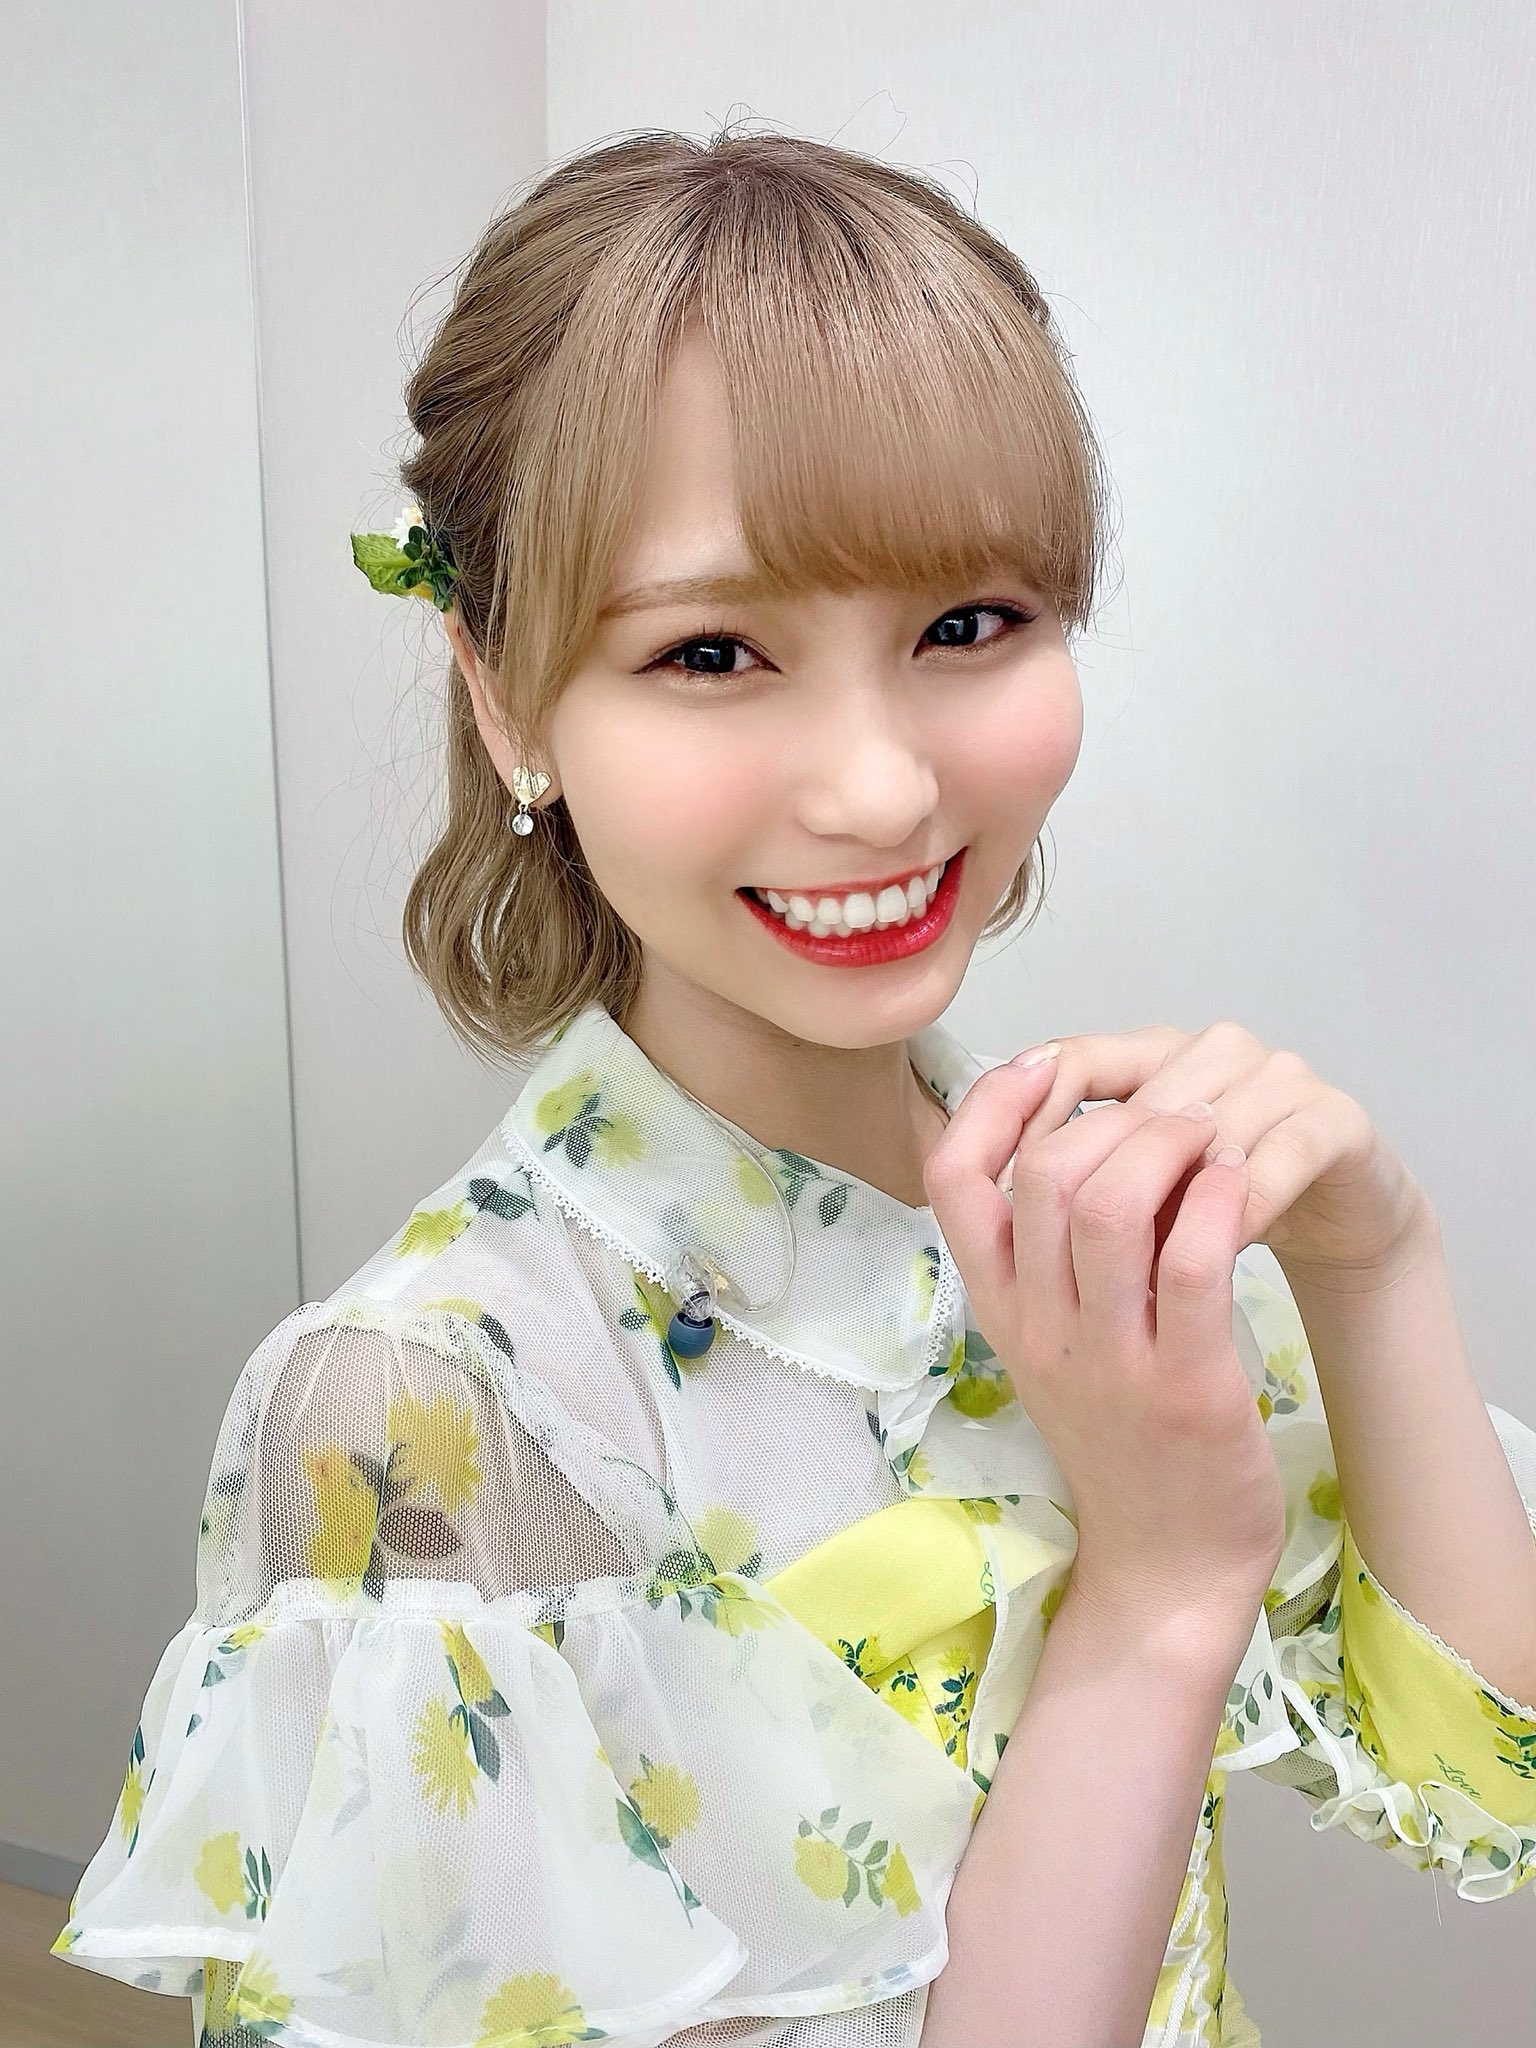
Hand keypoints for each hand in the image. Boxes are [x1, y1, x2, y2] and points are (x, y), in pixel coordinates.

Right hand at [923, 1053, 1286, 1614]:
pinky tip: (1240, 1180)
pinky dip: (1216, 1201)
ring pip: (1109, 1205)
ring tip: (1208, 1127)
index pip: (953, 1179)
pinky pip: (1193, 1264)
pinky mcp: (1187, 1386)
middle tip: (1165, 1095)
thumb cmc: (1117, 1438)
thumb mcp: (1049, 1344)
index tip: (1052, 1066)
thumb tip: (1064, 1138)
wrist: (1167, 1566)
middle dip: (1103, 1111)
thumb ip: (1042, 1256)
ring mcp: (1109, 1359)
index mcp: (1000, 1308)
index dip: (994, 1103)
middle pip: (1038, 1174)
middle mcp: (1039, 1327)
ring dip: (1165, 1143)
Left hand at [1006, 1021, 1432, 1283]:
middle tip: (1078, 1262)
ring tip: (1143, 1271)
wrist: (1337, 1227)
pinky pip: (1279, 1155)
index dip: (1025, 1120)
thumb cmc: (1217, 1210)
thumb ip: (1071, 1183)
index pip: (1064, 1064)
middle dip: (1102, 1186)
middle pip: (1132, 1103)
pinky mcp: (1335, 1117)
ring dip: (1171, 1198)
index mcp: (1145, 1058)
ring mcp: (1276, 1075)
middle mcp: (1207, 1049)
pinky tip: (1220, 1249)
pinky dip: (1244, 1203)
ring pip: (1202, 1123)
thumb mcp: (1132, 1203)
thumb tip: (993, 1199)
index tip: (1009, 1198)